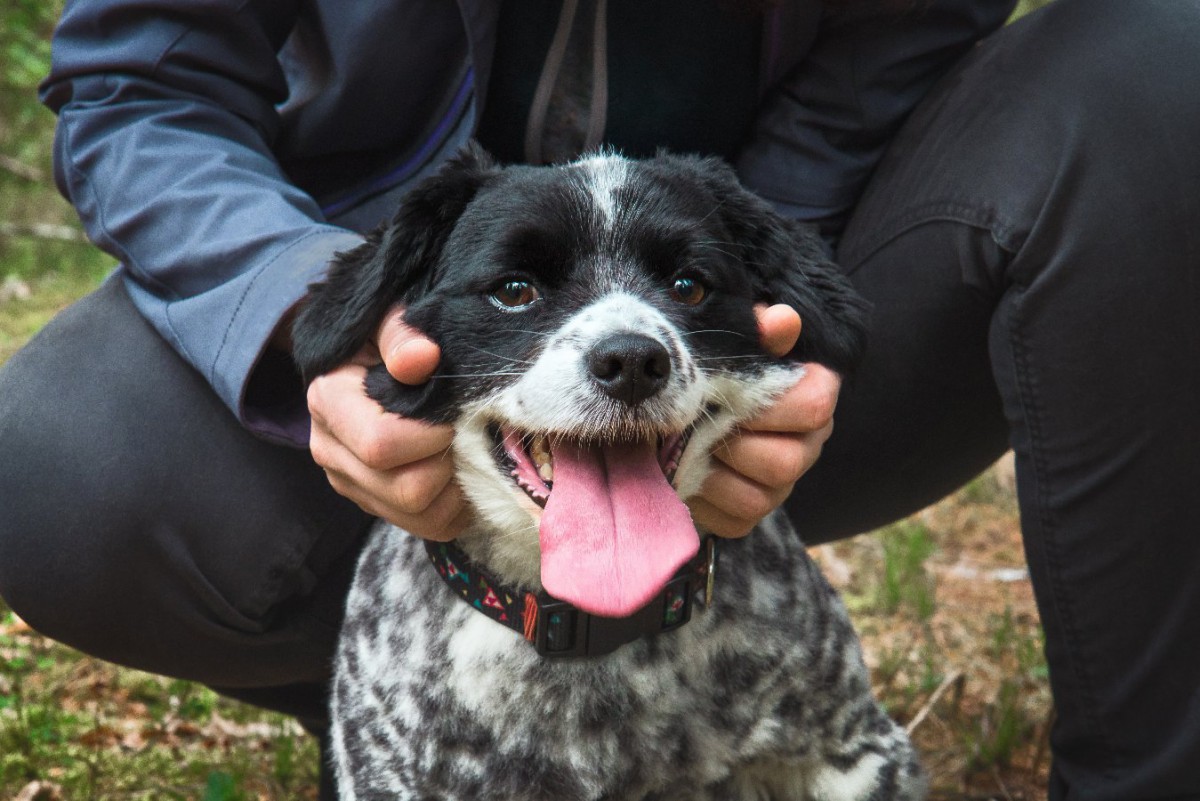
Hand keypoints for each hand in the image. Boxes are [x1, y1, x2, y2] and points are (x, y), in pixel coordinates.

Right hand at [306, 308, 468, 539]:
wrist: (369, 359)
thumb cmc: (385, 338)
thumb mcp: (388, 319)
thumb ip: (401, 333)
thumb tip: (421, 358)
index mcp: (328, 402)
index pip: (380, 445)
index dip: (430, 435)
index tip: (452, 412)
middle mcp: (331, 451)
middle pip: (405, 489)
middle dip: (446, 462)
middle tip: (462, 431)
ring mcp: (351, 484)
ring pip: (419, 516)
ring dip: (454, 487)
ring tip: (462, 449)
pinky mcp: (375, 503)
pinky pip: (429, 527)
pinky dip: (455, 505)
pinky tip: (459, 471)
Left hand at [689, 304, 841, 537]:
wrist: (679, 413)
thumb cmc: (715, 372)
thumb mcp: (733, 346)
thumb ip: (756, 331)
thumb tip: (782, 320)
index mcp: (811, 397)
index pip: (814, 405)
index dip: (771, 406)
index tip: (731, 397)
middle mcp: (806, 446)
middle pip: (786, 462)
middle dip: (734, 446)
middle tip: (699, 428)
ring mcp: (780, 486)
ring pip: (759, 498)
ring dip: (714, 476)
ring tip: (685, 453)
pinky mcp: (749, 516)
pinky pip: (734, 521)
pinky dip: (703, 502)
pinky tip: (684, 478)